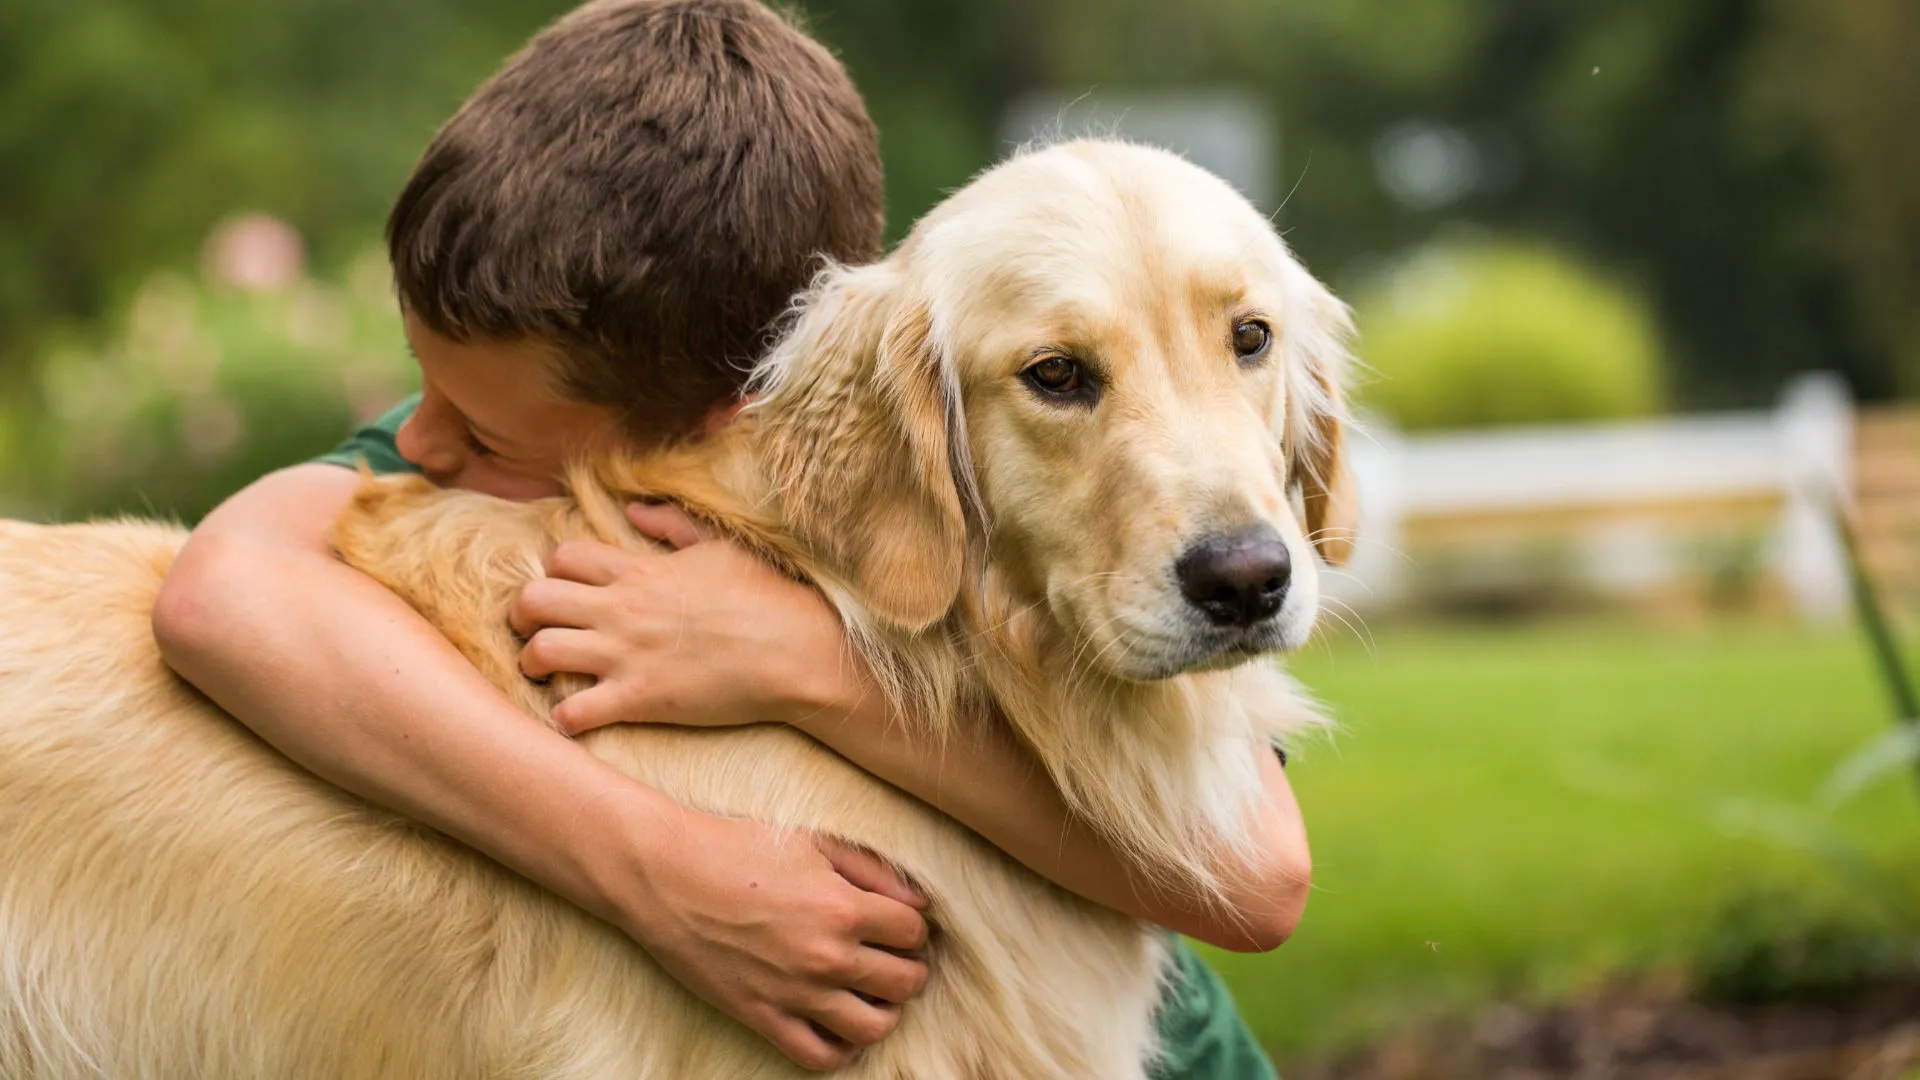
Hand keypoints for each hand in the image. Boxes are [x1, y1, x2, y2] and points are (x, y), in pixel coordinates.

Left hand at [509, 504, 861, 734]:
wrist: (797, 651)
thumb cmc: (766, 597)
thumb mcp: (720, 546)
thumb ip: (672, 525)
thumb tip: (634, 510)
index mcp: (640, 570)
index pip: (562, 557)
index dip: (554, 572)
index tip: (567, 591)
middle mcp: (622, 609)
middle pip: (533, 600)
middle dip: (522, 616)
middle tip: (534, 630)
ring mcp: (626, 655)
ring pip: (539, 653)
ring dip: (532, 665)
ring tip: (546, 674)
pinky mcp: (639, 699)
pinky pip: (573, 712)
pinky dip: (564, 718)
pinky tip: (577, 717)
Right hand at [595, 802, 931, 1069]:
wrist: (665, 876)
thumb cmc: (737, 848)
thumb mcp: (813, 842)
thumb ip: (873, 870)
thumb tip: (919, 902)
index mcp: (842, 907)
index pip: (914, 931)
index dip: (911, 926)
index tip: (897, 923)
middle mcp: (826, 956)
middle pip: (906, 982)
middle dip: (908, 967)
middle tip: (890, 956)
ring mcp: (795, 993)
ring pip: (874, 1027)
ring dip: (884, 1011)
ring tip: (871, 992)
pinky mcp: (762, 1017)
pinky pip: (821, 1057)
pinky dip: (841, 1048)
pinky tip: (838, 1024)